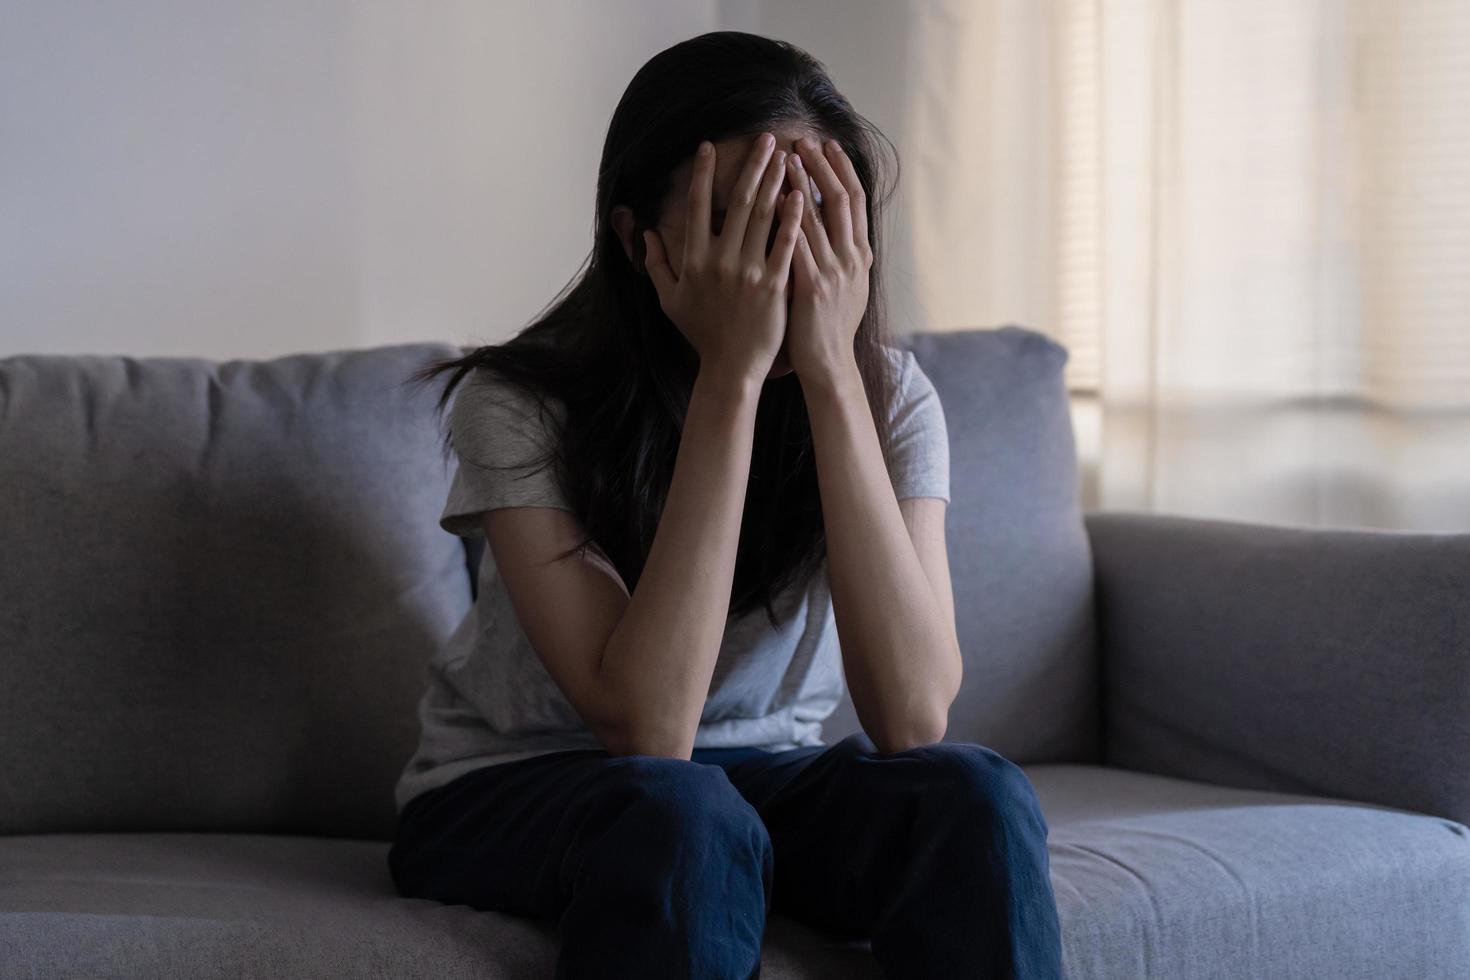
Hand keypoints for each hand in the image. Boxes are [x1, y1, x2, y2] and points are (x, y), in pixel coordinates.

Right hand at [643, 134, 805, 385]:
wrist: (731, 368)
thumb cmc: (701, 333)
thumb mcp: (669, 300)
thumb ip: (656, 265)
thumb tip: (646, 234)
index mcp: (693, 260)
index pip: (696, 207)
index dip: (702, 173)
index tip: (708, 145)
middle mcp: (719, 261)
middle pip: (736, 202)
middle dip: (752, 166)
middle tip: (766, 138)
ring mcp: (747, 273)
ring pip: (761, 217)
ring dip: (774, 182)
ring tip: (786, 156)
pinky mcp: (773, 287)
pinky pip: (783, 246)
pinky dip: (791, 220)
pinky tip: (799, 196)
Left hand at [781, 136, 872, 381]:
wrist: (828, 363)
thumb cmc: (828, 325)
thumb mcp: (847, 286)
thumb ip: (843, 254)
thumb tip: (836, 224)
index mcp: (861, 255)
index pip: (856, 201)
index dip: (842, 170)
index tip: (827, 145)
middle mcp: (852, 258)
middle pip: (840, 200)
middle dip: (822, 167)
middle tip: (804, 139)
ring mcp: (834, 272)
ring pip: (819, 217)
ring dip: (802, 185)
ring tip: (786, 158)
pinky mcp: (812, 286)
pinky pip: (799, 245)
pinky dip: (789, 219)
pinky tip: (776, 198)